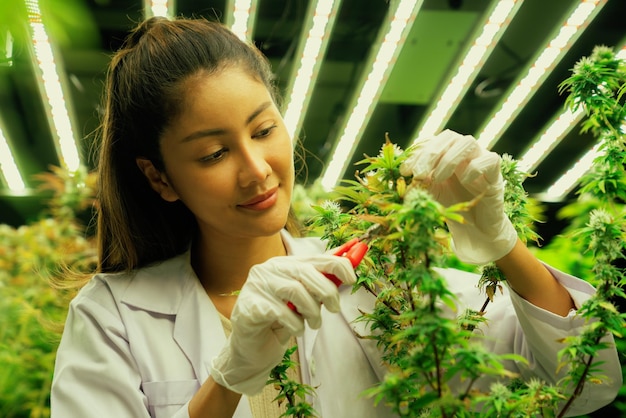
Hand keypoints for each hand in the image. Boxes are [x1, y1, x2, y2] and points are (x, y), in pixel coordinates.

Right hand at [209, 254, 355, 394]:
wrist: (250, 350)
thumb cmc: (280, 323)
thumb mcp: (303, 301)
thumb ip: (319, 285)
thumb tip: (347, 272)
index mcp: (285, 264)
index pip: (316, 257)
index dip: (338, 265)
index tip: (352, 279)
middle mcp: (269, 269)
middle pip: (306, 272)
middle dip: (327, 292)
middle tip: (335, 309)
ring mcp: (257, 286)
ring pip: (295, 290)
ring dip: (312, 311)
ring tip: (314, 323)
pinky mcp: (250, 305)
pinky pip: (280, 311)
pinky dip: (295, 324)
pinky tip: (296, 330)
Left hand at [400, 129, 517, 264]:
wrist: (475, 225)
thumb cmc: (451, 204)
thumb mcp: (430, 191)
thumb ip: (419, 183)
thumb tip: (403, 178)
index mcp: (446, 152)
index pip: (432, 141)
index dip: (417, 153)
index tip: (405, 171)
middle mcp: (463, 151)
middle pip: (449, 137)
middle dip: (430, 154)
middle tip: (418, 174)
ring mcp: (480, 158)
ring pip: (467, 142)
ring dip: (449, 159)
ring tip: (438, 178)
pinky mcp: (495, 172)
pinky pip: (489, 159)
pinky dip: (474, 168)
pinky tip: (464, 181)